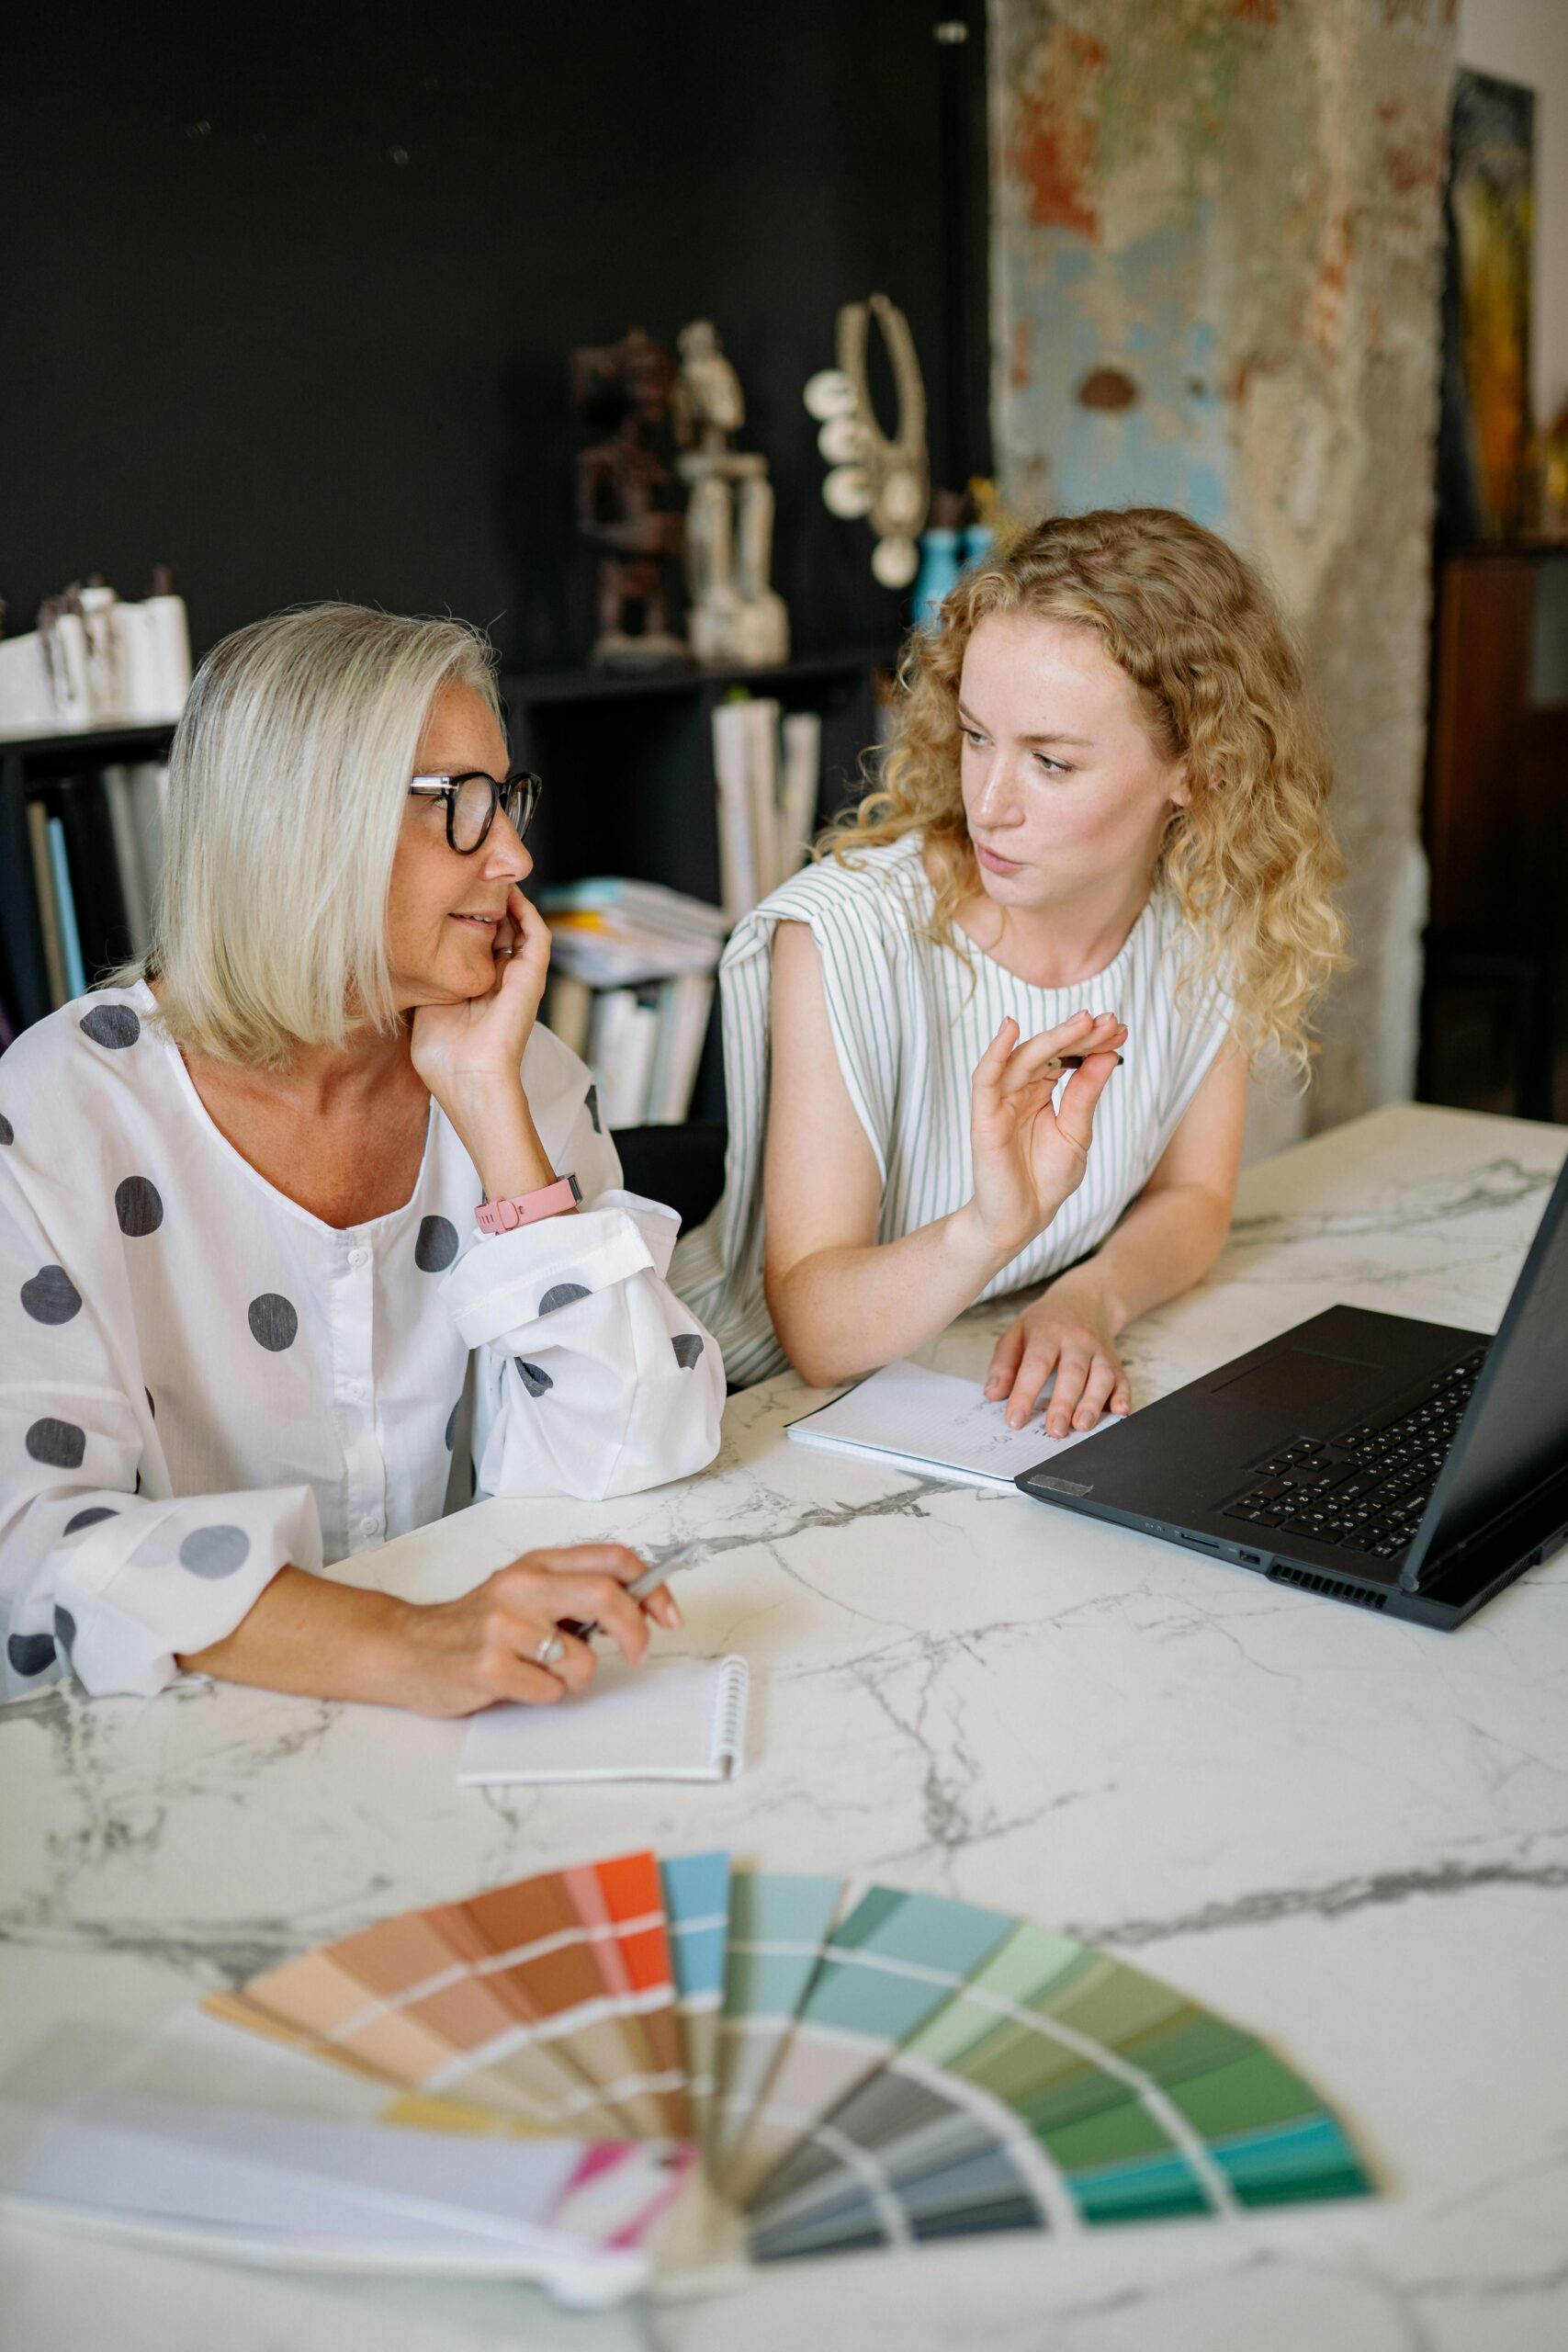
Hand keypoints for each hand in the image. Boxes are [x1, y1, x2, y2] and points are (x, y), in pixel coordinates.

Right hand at [382, 1544, 681, 1718]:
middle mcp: (522, 1587)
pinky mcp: (488, 1667)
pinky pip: (549, 1690)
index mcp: (538, 1564)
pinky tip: (522, 1684)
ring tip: (549, 1672)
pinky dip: (547, 1695)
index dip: (653, 1587)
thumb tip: (640, 1604)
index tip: (667, 1616)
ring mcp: (504, 1627)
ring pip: (580, 1657)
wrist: (409, 1648)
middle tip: (637, 1653)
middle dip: (635, 1631)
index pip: (614, 1558)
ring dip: (578, 1676)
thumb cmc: (474, 1625)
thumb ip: (573, 1591)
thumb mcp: (525, 1591)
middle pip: (607, 1596)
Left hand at [409, 883, 550, 1111]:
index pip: (477, 941)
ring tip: (488, 874)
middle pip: (499, 928)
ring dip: (507, 900)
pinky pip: (537, 934)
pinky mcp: (532, 976)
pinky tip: (509, 893)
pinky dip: (526, 910)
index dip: (465, 915)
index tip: (444, 891)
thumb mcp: (424, 1003)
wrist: (467, 1077)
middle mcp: (501, 979)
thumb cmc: (443, 1055)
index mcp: (478, 987)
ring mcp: (519, 977)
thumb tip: (403, 948)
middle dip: (485, 901)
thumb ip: (424, 976)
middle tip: (466, 874)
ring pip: (520, 926)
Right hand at [967, 1009, 1126, 1261]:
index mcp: (1042, 1092)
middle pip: (1047, 1051)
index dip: (1092, 1041)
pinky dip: (995, 1053)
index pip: (1066, 1056)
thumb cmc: (1047, 1179)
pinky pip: (985, 1078)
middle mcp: (1019, 1090)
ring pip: (1023, 1058)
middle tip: (1108, 1020)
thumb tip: (1108, 1055)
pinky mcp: (984, 1117)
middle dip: (1079, 1034)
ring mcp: (1001, 1101)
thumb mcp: (1076, 1132)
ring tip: (1084, 1022)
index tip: (1120, 1028)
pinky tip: (1010, 1028)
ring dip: (1053, 1037)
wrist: (1024, 1219)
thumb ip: (1086, 1094)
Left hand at [985, 1277, 1130, 1435]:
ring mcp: (1099, 1351)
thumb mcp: (1017, 1332)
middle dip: (1064, 1403)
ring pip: (1101, 1377)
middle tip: (1054, 1431)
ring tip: (1082, 1426)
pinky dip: (1123, 1396)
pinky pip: (1122, 1379)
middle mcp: (1077, 1341)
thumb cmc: (1046, 1321)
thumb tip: (993, 1394)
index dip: (1025, 1393)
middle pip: (1072, 1373)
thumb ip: (1003, 1363)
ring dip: (1093, 1403)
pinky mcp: (1115, 1361)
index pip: (1035, 1364)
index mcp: (1047, 1332)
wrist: (1085, 1299)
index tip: (1015, 1419)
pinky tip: (1119, 1411)